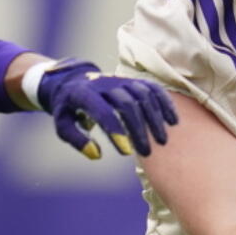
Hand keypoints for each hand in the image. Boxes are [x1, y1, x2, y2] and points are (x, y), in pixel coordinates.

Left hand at [37, 60, 178, 158]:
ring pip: (143, 95)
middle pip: (127, 103)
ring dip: (155, 118)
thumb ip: (77, 140)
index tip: (126, 152)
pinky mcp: (133, 80)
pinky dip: (165, 103)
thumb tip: (96, 154)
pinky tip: (173, 121)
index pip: (103, 111)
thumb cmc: (69, 108)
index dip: (116, 131)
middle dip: (139, 128)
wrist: (74, 80)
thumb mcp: (63, 124)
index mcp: (84, 94)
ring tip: (162, 141)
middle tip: (147, 152)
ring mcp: (121, 80)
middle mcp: (105, 84)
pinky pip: (153, 88)